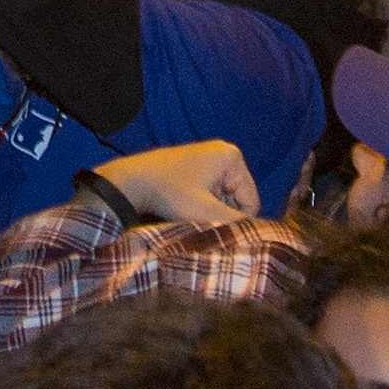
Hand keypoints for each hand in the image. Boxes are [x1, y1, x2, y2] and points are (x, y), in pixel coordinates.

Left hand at [87, 138, 255, 224]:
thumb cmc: (170, 194)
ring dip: (211, 212)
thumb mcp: (206, 212)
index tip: (213, 225)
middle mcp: (224, 153)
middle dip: (222, 214)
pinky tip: (184, 208)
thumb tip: (257, 235)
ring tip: (190, 214)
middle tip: (200, 221)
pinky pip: (209, 193)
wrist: (131, 182)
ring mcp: (208, 159)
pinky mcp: (194, 167)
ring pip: (223, 199)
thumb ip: (235, 224)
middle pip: (237, 199)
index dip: (237, 221)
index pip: (251, 202)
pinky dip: (201, 205)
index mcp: (232, 157)